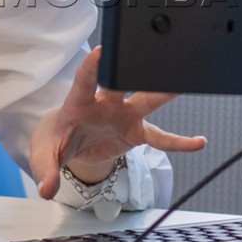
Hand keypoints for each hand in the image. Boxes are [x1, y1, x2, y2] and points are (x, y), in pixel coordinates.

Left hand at [30, 46, 206, 200]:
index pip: (85, 81)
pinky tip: (198, 142)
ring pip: (147, 101)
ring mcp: (123, 115)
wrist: (66, 144)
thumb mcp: (44, 157)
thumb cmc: (54, 142)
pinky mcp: (135, 131)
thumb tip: (46, 190)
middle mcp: (105, 103)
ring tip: (188, 83)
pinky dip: (179, 142)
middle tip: (152, 61)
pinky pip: (161, 137)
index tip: (101, 51)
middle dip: (134, 73)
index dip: (92, 67)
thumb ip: (47, 171)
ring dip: (164, 93)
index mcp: (79, 103)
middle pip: (121, 84)